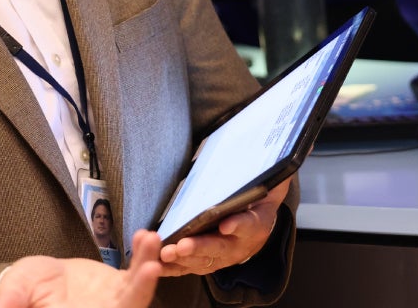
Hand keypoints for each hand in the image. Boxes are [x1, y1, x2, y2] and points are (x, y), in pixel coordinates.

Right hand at [0, 229, 160, 307]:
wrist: (39, 283)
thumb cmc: (25, 291)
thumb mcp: (16, 291)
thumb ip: (12, 300)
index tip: (129, 293)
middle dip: (142, 289)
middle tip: (152, 266)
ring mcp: (114, 303)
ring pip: (138, 291)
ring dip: (147, 266)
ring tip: (150, 240)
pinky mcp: (121, 286)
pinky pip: (137, 273)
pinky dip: (142, 255)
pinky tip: (144, 237)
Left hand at [158, 176, 289, 276]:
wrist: (256, 226)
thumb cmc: (253, 202)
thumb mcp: (259, 189)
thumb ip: (253, 180)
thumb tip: (254, 150)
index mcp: (254, 224)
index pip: (248, 223)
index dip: (238, 224)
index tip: (227, 224)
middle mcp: (238, 246)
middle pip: (219, 248)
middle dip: (199, 248)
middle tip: (183, 246)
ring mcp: (221, 258)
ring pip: (202, 262)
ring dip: (182, 259)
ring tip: (166, 254)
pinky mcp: (206, 263)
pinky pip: (188, 267)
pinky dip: (172, 267)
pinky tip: (158, 263)